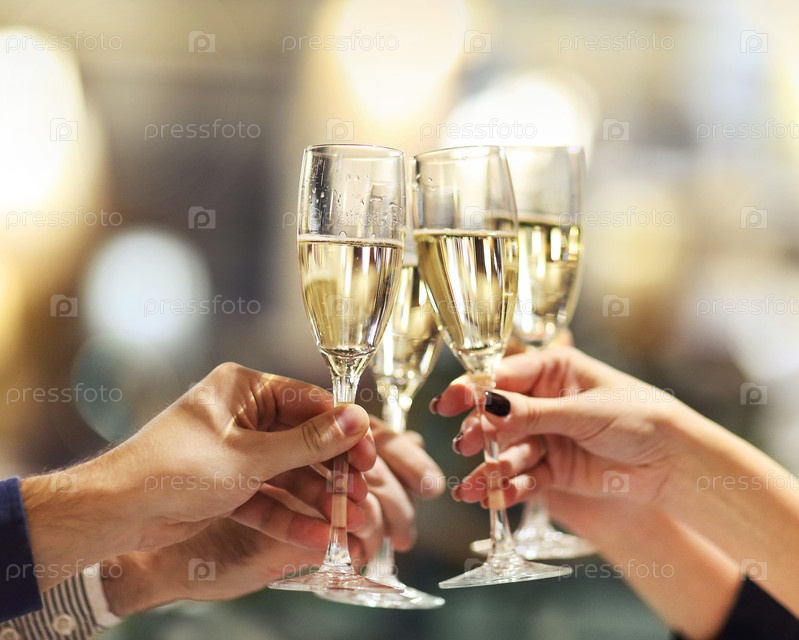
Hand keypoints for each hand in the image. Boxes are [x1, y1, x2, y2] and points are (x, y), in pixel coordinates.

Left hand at [101, 420, 445, 614]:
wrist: (117, 513)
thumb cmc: (174, 468)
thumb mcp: (250, 456)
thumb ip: (307, 442)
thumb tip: (355, 420)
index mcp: (243, 390)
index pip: (309, 402)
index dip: (342, 429)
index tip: (367, 453)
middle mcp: (242, 416)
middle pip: (303, 440)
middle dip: (331, 472)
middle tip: (359, 492)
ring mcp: (236, 451)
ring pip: (289, 474)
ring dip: (314, 499)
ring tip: (344, 522)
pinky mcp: (229, 483)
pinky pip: (268, 497)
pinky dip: (288, 517)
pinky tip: (315, 537)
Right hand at [436, 346, 693, 507]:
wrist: (673, 464)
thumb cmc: (638, 418)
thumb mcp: (582, 412)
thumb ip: (531, 412)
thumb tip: (486, 405)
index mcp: (552, 369)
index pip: (502, 376)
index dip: (472, 389)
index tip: (448, 403)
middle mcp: (543, 400)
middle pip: (497, 415)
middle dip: (480, 431)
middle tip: (466, 444)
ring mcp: (546, 435)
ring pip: (507, 450)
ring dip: (489, 468)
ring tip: (472, 488)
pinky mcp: (554, 468)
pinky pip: (524, 477)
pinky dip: (509, 488)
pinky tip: (494, 498)